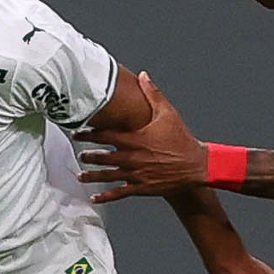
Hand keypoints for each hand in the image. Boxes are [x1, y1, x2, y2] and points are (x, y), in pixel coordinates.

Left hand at [75, 72, 207, 200]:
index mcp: (135, 139)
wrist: (195, 165)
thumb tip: (143, 76)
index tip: (77, 133)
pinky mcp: (141, 187)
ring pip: (108, 176)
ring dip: (92, 175)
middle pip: (103, 156)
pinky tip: (95, 197)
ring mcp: (135, 174)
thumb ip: (152, 94)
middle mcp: (132, 157)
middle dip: (88, 155)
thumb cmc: (182, 139)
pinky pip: (120, 193)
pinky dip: (106, 196)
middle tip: (78, 153)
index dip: (89, 134)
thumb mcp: (168, 113)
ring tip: (81, 175)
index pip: (105, 135)